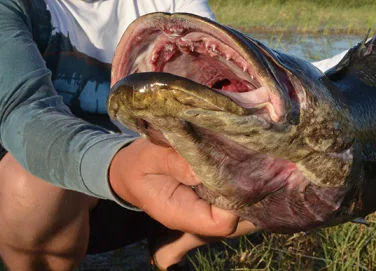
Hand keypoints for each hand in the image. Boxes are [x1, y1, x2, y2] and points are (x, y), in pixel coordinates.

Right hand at [108, 138, 238, 235]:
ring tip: (243, 153)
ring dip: (241, 181)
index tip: (236, 169)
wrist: (128, 172)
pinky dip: (235, 176)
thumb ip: (173, 162)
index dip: (234, 200)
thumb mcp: (148, 157)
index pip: (220, 222)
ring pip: (237, 204)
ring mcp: (204, 208)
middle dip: (243, 189)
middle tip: (247, 157)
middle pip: (235, 216)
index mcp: (179, 214)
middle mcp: (196, 217)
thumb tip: (201, 168)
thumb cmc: (137, 164)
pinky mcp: (208, 197)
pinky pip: (230, 192)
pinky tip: (235, 155)